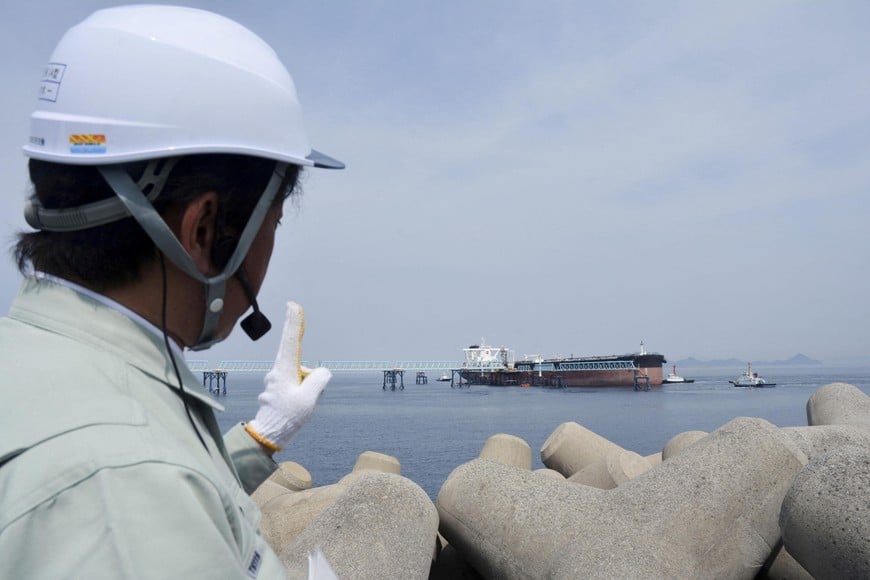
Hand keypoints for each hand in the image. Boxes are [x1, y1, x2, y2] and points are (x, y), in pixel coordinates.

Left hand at [246, 302, 330, 451]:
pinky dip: (300, 394)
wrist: (269, 436)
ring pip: (298, 377)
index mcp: (284, 370)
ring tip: (299, 409)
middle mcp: (276, 372)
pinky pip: (294, 386)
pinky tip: (295, 410)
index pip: (291, 341)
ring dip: (305, 389)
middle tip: (304, 397)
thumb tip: (321, 372)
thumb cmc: (287, 417)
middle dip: (307, 377)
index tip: (293, 305)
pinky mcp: (275, 390)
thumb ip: (318, 379)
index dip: (293, 322)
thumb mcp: (309, 398)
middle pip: (299, 362)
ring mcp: (274, 381)